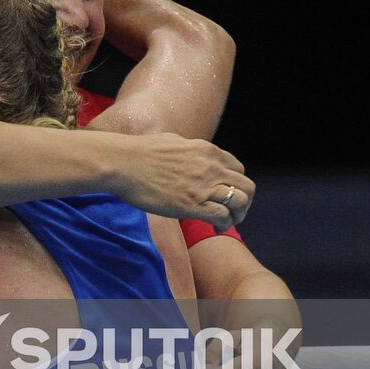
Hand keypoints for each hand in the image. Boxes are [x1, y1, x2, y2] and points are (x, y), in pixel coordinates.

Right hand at [107, 132, 253, 229]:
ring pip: (240, 202)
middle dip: (243, 202)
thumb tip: (188, 153)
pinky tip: (214, 227)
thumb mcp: (172, 141)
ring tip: (224, 222)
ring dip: (237, 215)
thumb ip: (188, 149)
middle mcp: (211, 167)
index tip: (225, 194)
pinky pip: (222, 216)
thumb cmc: (139, 151)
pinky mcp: (192, 205)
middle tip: (231, 212)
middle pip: (246, 187)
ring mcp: (203, 186)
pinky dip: (223, 224)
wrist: (123, 163)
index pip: (238, 169)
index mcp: (207, 150)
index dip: (235, 184)